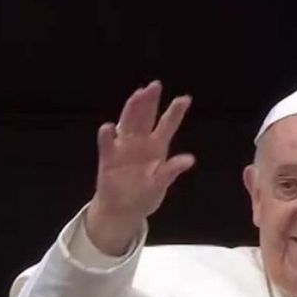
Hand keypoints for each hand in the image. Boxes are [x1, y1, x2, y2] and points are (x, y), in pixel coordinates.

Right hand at [85, 80, 195, 255]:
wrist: (122, 210)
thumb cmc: (144, 195)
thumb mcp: (160, 184)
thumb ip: (171, 171)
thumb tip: (190, 159)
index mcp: (157, 147)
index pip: (166, 125)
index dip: (175, 112)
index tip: (185, 99)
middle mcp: (140, 142)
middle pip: (145, 117)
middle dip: (149, 101)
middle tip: (155, 86)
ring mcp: (123, 148)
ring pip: (127, 123)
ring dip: (131, 109)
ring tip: (137, 95)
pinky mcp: (108, 158)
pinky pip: (107, 144)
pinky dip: (107, 136)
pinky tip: (108, 128)